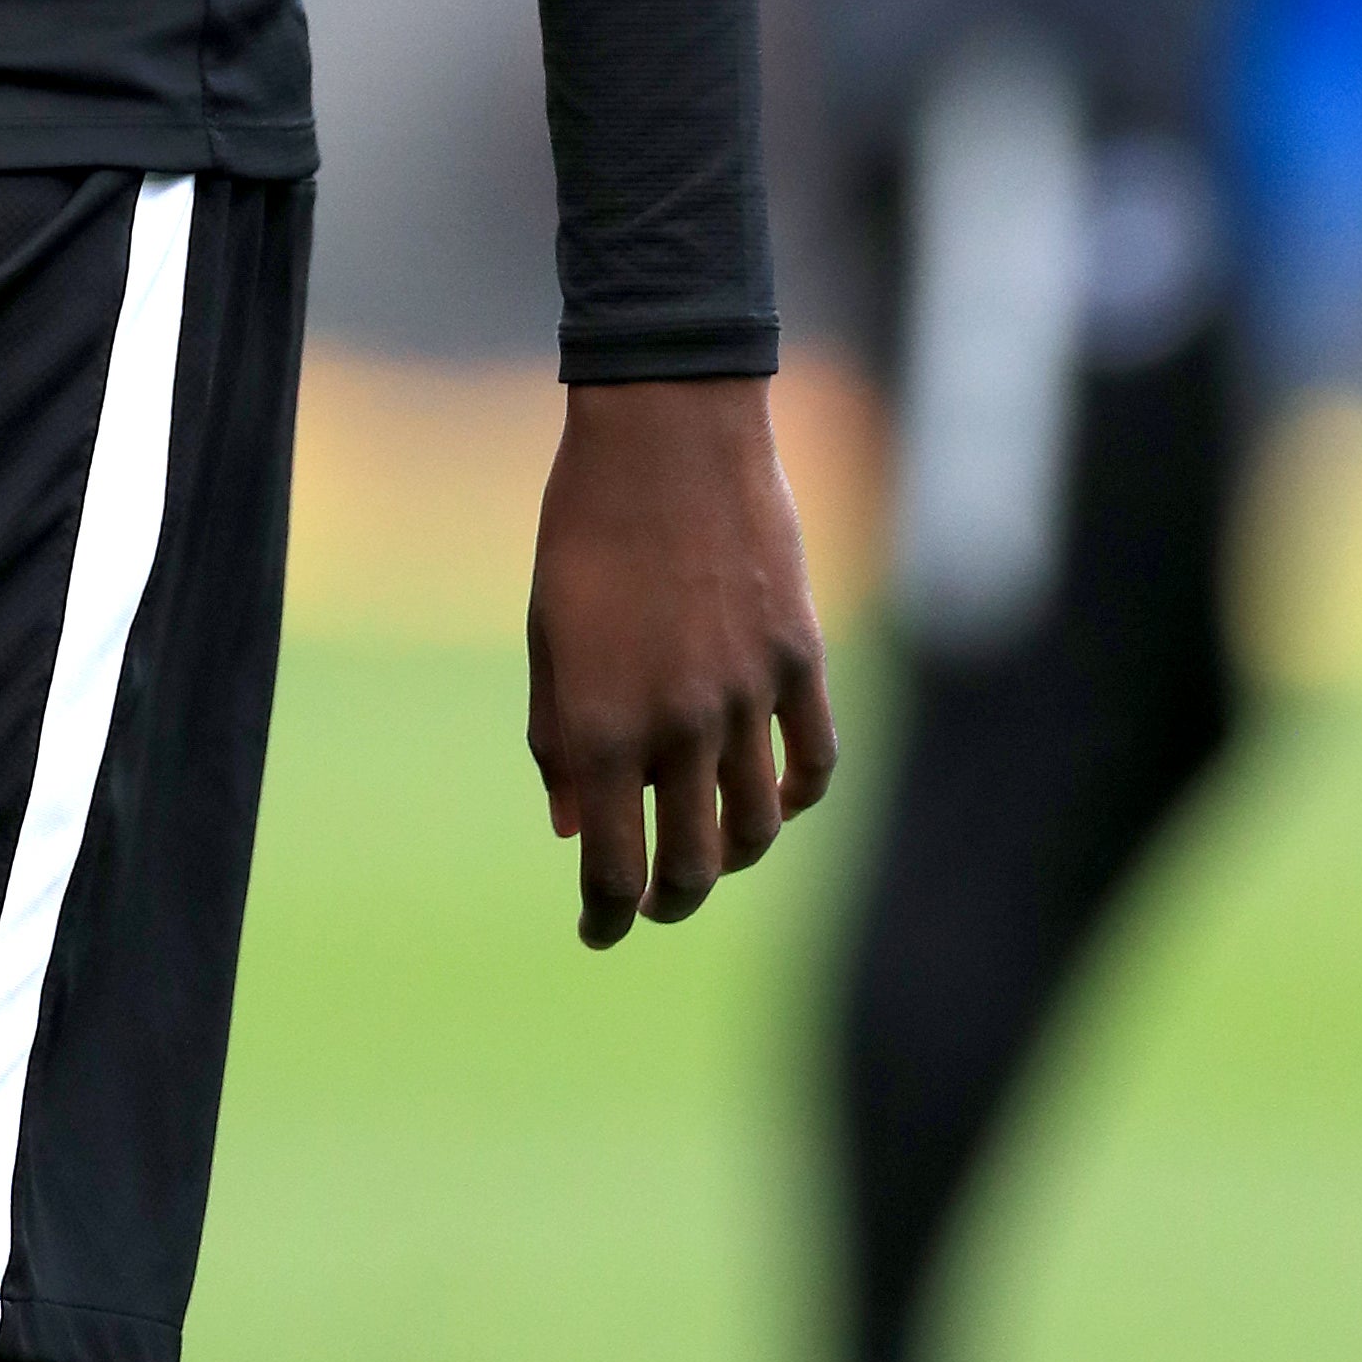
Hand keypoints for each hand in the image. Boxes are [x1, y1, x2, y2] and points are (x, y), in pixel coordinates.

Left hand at [525, 375, 834, 947]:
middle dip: (669, 899)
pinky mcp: (800, 659)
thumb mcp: (548, 631)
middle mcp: (680, 724)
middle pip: (692, 864)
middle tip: (653, 902)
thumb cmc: (585, 525)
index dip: (604, 916)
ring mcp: (748, 694)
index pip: (610, 865)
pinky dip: (797, 798)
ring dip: (733, 856)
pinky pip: (813, 762)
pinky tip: (772, 799)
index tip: (597, 930)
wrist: (665, 432)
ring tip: (711, 853)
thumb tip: (571, 825)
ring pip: (759, 825)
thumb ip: (557, 735)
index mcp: (603, 722)